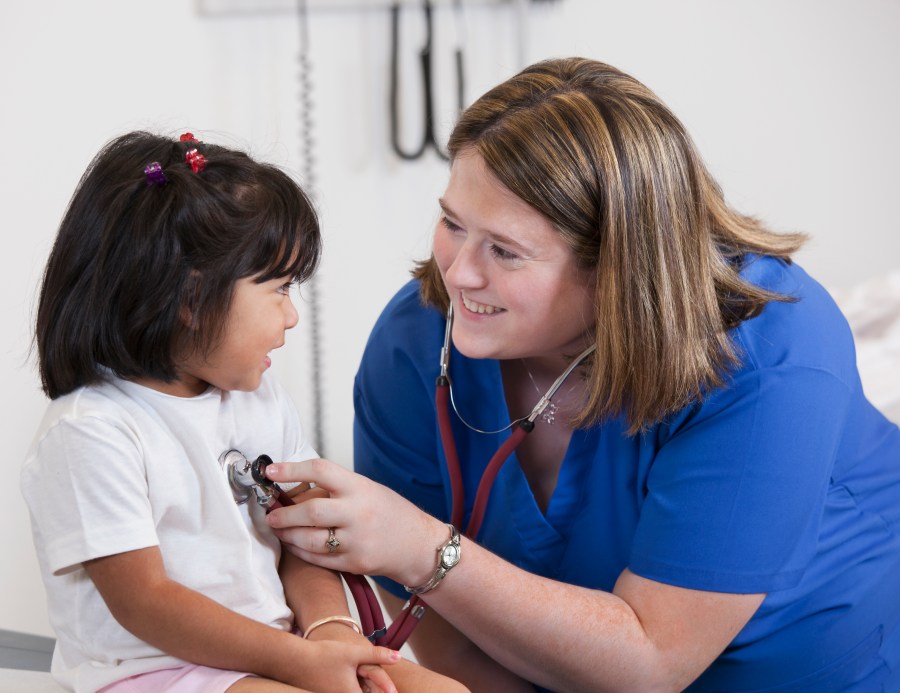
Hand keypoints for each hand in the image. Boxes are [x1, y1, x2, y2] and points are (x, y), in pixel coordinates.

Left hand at [265, 458, 446, 586]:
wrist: (418, 545)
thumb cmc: (390, 513)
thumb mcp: (368, 490)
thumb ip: (336, 490)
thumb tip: (293, 489)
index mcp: (360, 488)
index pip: (321, 470)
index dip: (292, 469)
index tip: (271, 470)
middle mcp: (358, 513)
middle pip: (310, 511)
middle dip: (284, 514)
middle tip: (270, 514)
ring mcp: (356, 541)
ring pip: (310, 539)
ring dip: (288, 535)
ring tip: (279, 530)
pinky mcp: (355, 564)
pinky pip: (318, 559)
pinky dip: (300, 552)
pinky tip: (294, 545)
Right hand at [305, 623, 397, 692]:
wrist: (294, 660)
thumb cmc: (324, 655)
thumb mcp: (354, 652)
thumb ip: (378, 655)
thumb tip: (398, 657)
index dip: (385, 692)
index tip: (394, 691)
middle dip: (373, 689)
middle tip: (387, 687)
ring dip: (362, 689)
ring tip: (373, 684)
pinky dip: (351, 689)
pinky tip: (352, 680)